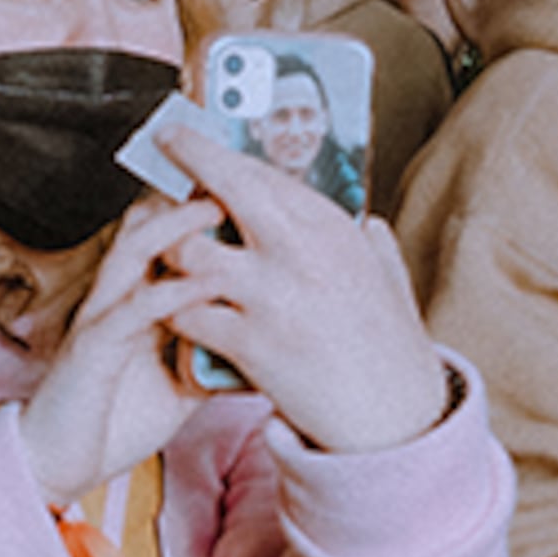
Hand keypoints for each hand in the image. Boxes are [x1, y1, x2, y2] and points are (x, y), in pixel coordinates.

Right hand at [18, 194, 223, 500]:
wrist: (59, 462)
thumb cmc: (117, 418)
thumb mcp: (182, 379)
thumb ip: (212, 349)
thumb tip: (261, 339)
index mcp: (136, 297)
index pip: (165, 234)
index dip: (198, 205)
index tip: (246, 185)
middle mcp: (115, 295)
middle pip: (147, 223)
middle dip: (187, 194)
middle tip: (234, 171)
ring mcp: (101, 316)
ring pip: (134, 251)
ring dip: (176, 226)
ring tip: (218, 205)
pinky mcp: (92, 348)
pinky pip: (132, 310)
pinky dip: (171, 293)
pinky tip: (204, 282)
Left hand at [153, 132, 450, 453]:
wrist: (393, 417)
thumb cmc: (393, 349)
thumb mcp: (390, 282)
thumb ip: (373, 248)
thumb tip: (369, 225)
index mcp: (333, 230)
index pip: (265, 172)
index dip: (222, 153)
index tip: (196, 139)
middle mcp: (300, 251)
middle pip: (228, 185)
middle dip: (189, 158)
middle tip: (164, 148)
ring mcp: (271, 296)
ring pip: (191, 252)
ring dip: (171, 252)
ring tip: (166, 255)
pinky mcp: (250, 343)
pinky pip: (187, 315)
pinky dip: (174, 313)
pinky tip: (175, 315)